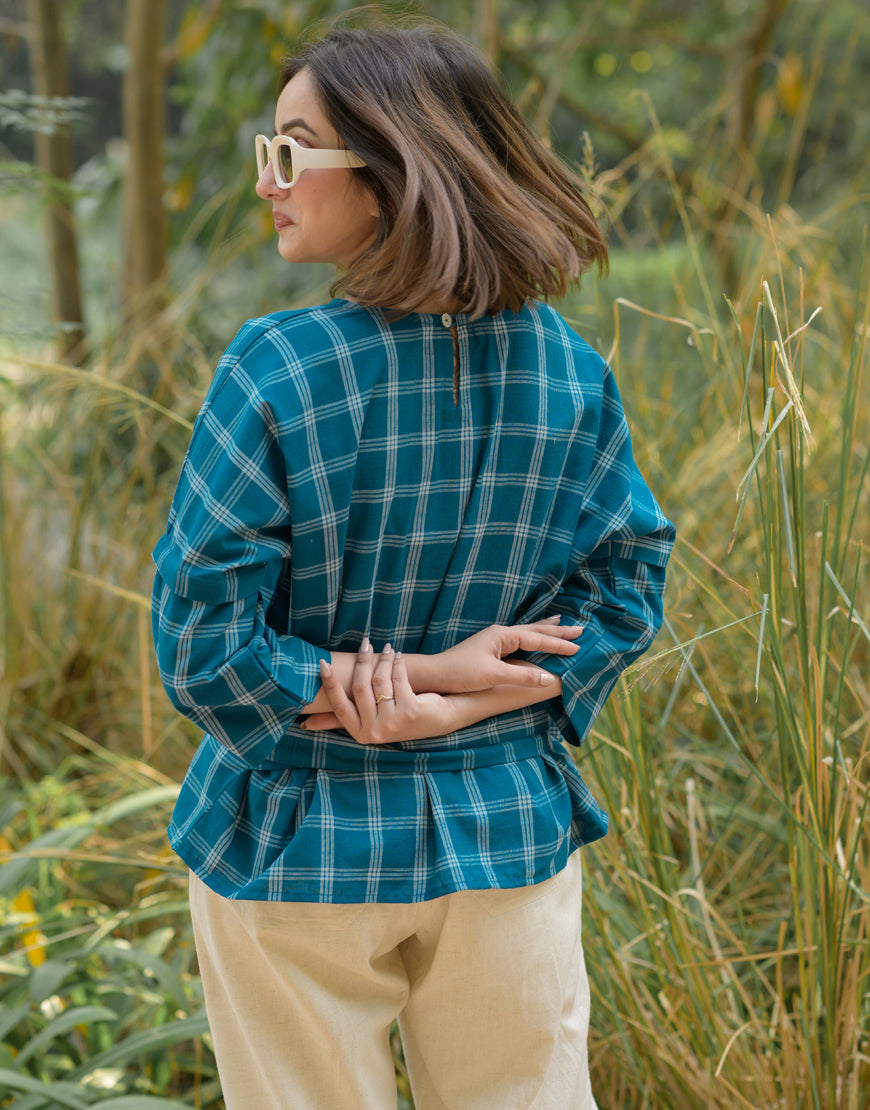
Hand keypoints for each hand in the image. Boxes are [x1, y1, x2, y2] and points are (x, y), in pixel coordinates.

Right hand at [307, 642, 460, 744]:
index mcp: (361, 734)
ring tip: (385, 648)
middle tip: (364, 644)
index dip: (330, 684)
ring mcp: (393, 723)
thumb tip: (305, 724)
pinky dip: (396, 663)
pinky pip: (397, 679)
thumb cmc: (400, 716)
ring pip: (379, 680)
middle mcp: (375, 732)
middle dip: (362, 662)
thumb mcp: (370, 721)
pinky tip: (397, 655)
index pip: (339, 706)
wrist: (440, 720)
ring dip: (382, 659)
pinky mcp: (410, 711)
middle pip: (360, 688)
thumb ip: (340, 720)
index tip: (323, 663)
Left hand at [431, 617, 581, 692]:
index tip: (578, 647)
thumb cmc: (460, 673)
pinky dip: (533, 637)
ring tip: (561, 622)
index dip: (558, 644)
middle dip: (557, 631)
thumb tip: (549, 678)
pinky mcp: (492, 649)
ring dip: (546, 630)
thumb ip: (522, 675)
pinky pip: (520, 640)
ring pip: (528, 633)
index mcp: (502, 635)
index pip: (537, 639)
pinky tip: (533, 637)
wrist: (435, 674)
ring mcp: (495, 640)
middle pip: (535, 630)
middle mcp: (500, 634)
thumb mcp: (493, 675)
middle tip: (580, 629)